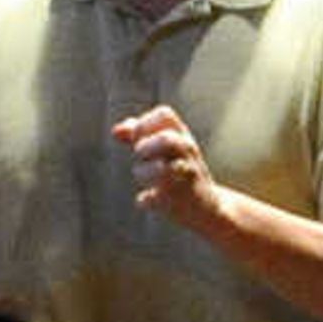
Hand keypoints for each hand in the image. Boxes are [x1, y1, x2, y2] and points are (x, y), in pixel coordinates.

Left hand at [113, 104, 224, 235]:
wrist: (206, 207)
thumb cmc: (181, 171)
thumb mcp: (165, 149)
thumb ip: (139, 135)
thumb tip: (115, 131)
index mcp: (184, 137)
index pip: (164, 114)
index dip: (145, 123)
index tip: (140, 138)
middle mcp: (187, 155)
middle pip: (167, 139)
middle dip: (145, 146)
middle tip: (141, 156)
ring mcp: (184, 180)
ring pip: (162, 170)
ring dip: (143, 172)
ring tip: (144, 176)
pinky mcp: (177, 203)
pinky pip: (153, 200)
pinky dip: (145, 200)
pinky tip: (145, 200)